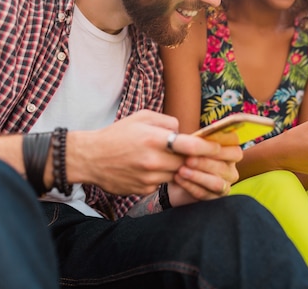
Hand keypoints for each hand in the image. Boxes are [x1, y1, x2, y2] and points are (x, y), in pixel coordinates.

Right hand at [67, 110, 229, 195]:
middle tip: (188, 152)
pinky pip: (162, 183)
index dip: (208, 148)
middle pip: (186, 162)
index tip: (218, 149)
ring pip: (176, 174)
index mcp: (154, 139)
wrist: (90, 158)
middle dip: (190, 158)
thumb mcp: (142, 117)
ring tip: (159, 157)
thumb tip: (186, 132)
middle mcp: (153, 160)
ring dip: (174, 167)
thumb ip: (168, 122)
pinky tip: (146, 168)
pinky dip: (161, 176)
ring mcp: (148, 178)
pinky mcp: (143, 190)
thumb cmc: (118, 134)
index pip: (190, 146)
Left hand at [169, 137, 241, 205]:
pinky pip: (204, 194)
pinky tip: (178, 178)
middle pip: (223, 168)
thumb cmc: (187, 155)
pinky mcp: (214, 199)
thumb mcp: (193, 144)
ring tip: (181, 170)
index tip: (202, 146)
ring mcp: (224, 186)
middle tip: (187, 159)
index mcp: (231, 154)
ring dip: (197, 176)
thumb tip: (197, 133)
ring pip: (215, 183)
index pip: (235, 152)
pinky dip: (190, 186)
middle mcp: (231, 171)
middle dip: (204, 163)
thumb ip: (199, 140)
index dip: (221, 150)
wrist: (177, 176)